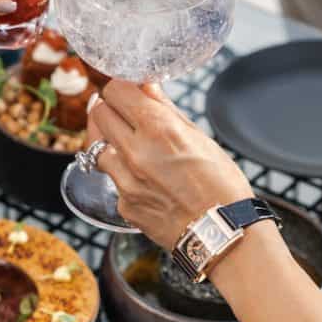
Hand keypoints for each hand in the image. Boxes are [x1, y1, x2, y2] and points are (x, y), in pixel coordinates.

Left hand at [88, 81, 254, 248]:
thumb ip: (166, 109)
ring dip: (109, 139)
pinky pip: (112, 178)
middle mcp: (135, 152)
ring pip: (96, 146)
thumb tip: (147, 86)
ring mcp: (125, 181)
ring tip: (127, 142)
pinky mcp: (123, 205)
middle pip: (99, 113)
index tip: (129, 91)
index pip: (116, 90)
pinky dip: (122, 172)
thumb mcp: (200, 137)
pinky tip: (141, 175)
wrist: (224, 235)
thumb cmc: (221, 184)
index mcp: (158, 128)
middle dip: (111, 107)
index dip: (122, 87)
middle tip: (125, 112)